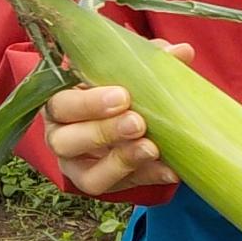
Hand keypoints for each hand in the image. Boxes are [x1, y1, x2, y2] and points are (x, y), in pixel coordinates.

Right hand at [42, 42, 192, 195]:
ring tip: (151, 148)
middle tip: (137, 123)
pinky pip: (123, 189)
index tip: (123, 96)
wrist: (121, 120)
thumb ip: (148, 60)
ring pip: (89, 176)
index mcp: (60, 104)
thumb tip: (181, 52)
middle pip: (67, 141)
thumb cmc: (115, 88)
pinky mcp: (103, 185)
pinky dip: (149, 177)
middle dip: (104, 132)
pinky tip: (171, 169)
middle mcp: (61, 138)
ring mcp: (79, 168)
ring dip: (123, 161)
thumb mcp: (124, 71)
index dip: (89, 103)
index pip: (62, 104)